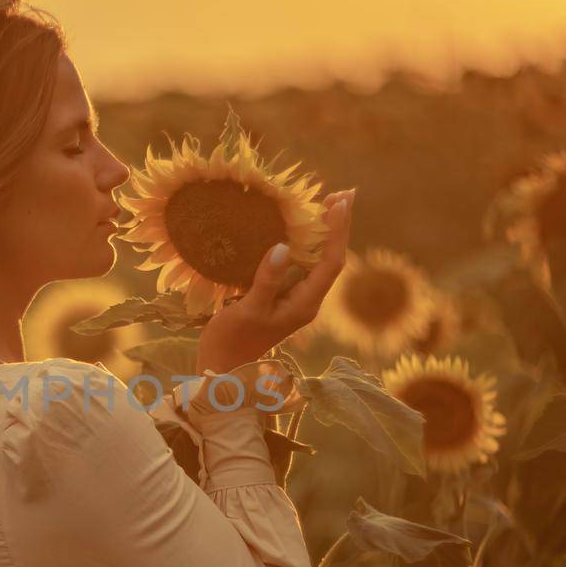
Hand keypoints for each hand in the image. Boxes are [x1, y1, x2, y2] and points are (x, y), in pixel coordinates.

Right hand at [196, 188, 355, 375]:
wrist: (223, 372)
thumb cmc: (232, 343)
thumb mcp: (248, 310)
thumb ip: (266, 281)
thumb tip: (280, 248)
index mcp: (304, 304)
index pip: (331, 262)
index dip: (338, 230)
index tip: (340, 201)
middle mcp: (306, 300)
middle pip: (331, 258)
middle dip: (338, 226)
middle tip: (343, 193)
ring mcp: (294, 300)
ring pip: (316, 261)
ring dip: (323, 233)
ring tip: (326, 204)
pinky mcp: (280, 298)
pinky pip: (299, 265)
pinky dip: (302, 244)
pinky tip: (295, 231)